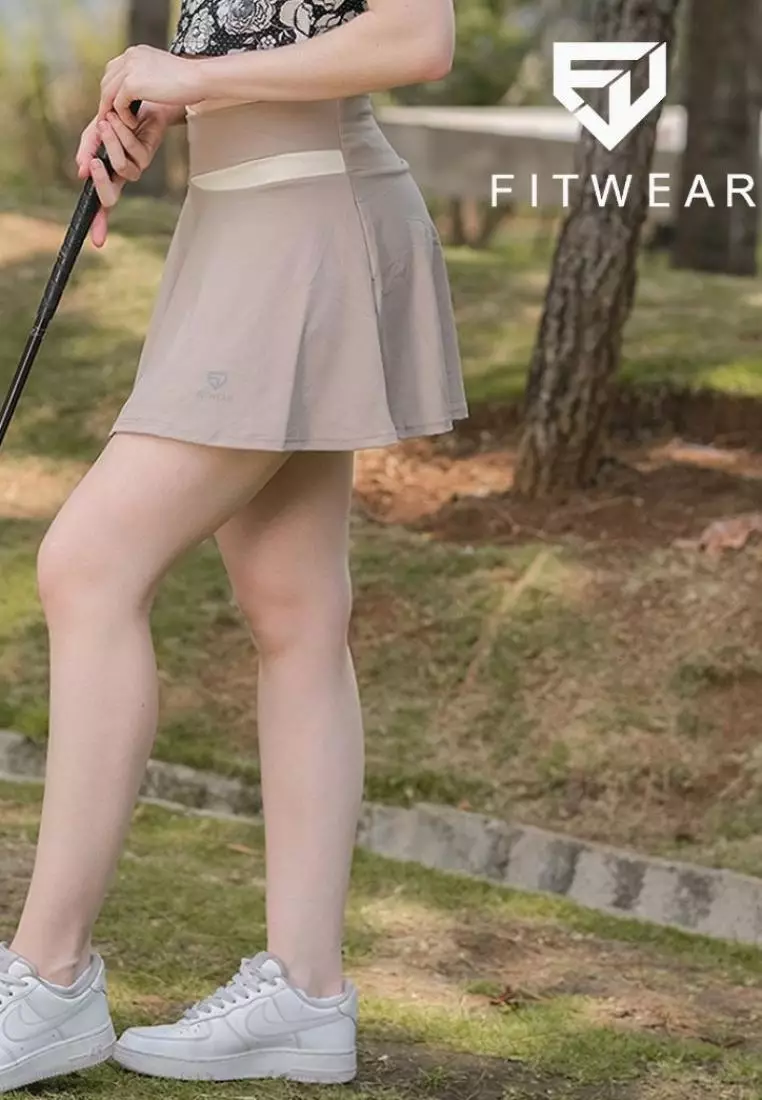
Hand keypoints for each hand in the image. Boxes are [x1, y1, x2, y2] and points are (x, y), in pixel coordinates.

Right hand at [76, 103, 173, 247]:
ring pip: (121, 169)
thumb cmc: (115, 119)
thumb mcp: (93, 133)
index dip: (98, 224)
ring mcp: (136, 167)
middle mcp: (122, 177)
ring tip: (105, 122)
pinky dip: (121, 134)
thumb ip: (86, 151)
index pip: (100, 205)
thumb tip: (81, 172)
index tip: (97, 242)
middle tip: (93, 163)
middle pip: (110, 197)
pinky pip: (132, 152)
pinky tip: (117, 119)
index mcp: (106, 176)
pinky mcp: (147, 155)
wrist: (138, 100)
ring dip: (110, 145)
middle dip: (100, 181)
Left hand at [98, 46, 203, 128]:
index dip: (113, 90)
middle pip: (107, 81)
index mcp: (135, 52)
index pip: (114, 70)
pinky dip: (123, 117)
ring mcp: (128, 69)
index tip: (116, 106)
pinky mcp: (131, 84)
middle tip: (113, 118)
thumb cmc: (188, 79)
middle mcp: (129, 57)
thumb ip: (147, 75)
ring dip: (113, 111)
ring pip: (108, 93)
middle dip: (108, 101)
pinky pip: (118, 104)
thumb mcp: (162, 71)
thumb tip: (142, 88)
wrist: (198, 79)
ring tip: (123, 124)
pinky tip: (133, 123)